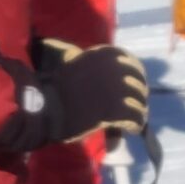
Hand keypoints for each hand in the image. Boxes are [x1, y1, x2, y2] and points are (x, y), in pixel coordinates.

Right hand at [0, 41, 148, 151]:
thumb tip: (78, 53)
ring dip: (139, 112)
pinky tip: (132, 129)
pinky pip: (135, 118)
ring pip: (139, 103)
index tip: (134, 85)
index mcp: (105, 55)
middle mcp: (115, 70)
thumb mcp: (69, 60)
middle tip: (135, 106)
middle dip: (138, 96)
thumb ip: (79, 55)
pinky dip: (136, 125)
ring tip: (135, 120)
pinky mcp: (115, 111)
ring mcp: (116, 90)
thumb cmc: (54, 84)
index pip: (132, 64)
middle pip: (138, 84)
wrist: (45, 105)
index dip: (136, 76)